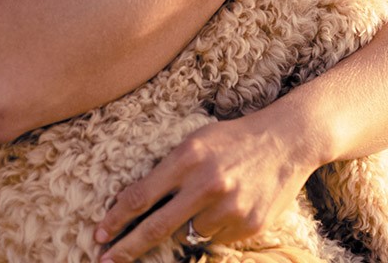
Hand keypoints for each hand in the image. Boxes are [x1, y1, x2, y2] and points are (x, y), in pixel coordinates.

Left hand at [95, 110, 315, 261]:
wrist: (289, 137)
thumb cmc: (236, 138)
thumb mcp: (199, 141)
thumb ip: (168, 170)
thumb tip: (127, 204)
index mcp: (190, 156)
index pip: (140, 196)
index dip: (115, 219)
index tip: (98, 235)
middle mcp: (207, 182)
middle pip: (154, 227)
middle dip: (125, 248)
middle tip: (104, 261)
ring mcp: (229, 206)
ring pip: (190, 233)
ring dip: (193, 222)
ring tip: (218, 195)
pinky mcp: (248, 224)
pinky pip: (217, 237)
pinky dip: (220, 225)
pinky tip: (236, 201)